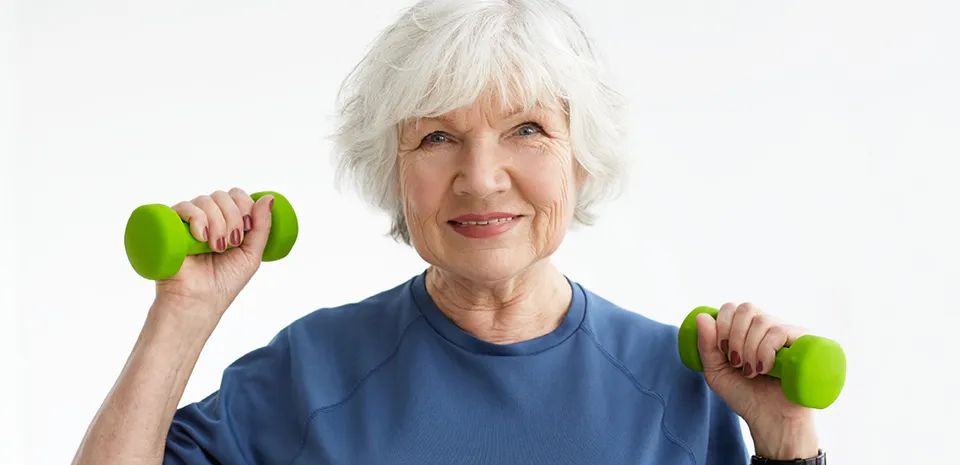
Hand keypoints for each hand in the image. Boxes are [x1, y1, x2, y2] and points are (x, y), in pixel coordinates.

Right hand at [154, 187, 273, 320]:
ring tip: (217, 247)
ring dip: (218, 223)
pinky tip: (201, 238)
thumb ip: (262, 226)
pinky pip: (183, 207)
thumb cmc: (224, 281)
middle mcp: (206, 217)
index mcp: (226, 221)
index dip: (245, 206)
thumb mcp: (251, 254)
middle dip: (233, 217)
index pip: (236, 195)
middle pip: (222, 195)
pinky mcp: (170, 227)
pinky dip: (197, 218)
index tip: (247, 229)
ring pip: (205, 200)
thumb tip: (269, 197)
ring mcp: (188, 221)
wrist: (198, 302)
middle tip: (232, 243)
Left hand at [695, 302, 819, 459]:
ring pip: (763, 320)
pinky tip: (765, 369)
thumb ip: (706, 347)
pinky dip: (765, 349)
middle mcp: (771, 327)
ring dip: (749, 348)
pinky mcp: (805, 344)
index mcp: (750, 329)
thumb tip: (702, 316)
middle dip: (734, 336)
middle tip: (736, 363)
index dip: (723, 324)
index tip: (722, 351)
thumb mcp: (717, 373)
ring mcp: (789, 334)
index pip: (734, 307)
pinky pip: (780, 331)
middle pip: (747, 308)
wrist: (772, 421)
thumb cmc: (746, 397)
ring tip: (751, 372)